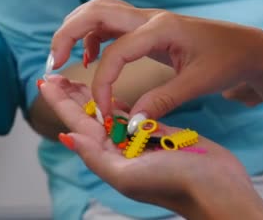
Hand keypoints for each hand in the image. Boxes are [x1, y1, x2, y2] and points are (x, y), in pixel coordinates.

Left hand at [39, 75, 262, 218]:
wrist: (217, 187)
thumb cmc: (176, 184)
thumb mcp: (130, 175)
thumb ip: (98, 157)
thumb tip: (67, 137)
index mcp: (110, 159)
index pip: (79, 126)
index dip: (61, 104)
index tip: (45, 83)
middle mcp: (121, 149)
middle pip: (90, 118)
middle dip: (72, 97)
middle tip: (54, 75)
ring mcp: (141, 140)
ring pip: (112, 114)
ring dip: (93, 96)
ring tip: (75, 79)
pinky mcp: (161, 132)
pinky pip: (137, 113)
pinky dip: (123, 102)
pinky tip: (113, 91)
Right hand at [51, 0, 262, 119]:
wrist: (247, 47)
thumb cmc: (228, 61)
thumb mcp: (198, 83)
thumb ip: (164, 100)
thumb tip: (131, 122)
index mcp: (162, 28)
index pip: (116, 52)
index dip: (103, 84)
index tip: (103, 112)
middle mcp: (151, 18)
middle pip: (96, 11)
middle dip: (68, 34)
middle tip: (54, 64)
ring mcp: (149, 20)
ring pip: (101, 11)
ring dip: (78, 30)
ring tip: (67, 61)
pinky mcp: (150, 28)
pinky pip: (112, 23)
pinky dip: (94, 36)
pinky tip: (93, 59)